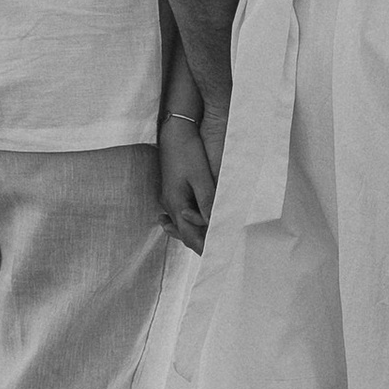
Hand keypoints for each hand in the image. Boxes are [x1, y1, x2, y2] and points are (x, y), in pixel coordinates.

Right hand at [157, 116, 215, 251]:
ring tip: (211, 241)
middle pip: (186, 234)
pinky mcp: (172, 191)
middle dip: (202, 243)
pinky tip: (197, 220)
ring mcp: (169, 198)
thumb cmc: (187, 152)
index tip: (218, 256)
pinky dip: (190, 222)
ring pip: (183, 225)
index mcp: (177, 205)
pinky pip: (180, 214)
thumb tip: (213, 224)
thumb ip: (207, 202)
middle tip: (219, 251)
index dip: (204, 248)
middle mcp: (170, 205)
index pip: (191, 237)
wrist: (174, 131)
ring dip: (196, 233)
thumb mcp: (200, 177)